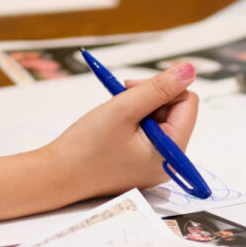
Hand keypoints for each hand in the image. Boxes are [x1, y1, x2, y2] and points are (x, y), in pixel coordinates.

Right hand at [44, 63, 199, 196]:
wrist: (57, 176)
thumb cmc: (86, 147)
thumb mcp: (124, 109)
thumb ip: (159, 88)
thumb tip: (189, 70)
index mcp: (172, 153)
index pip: (187, 103)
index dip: (163, 88)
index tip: (131, 89)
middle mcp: (170, 163)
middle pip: (176, 111)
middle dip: (150, 99)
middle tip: (120, 101)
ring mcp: (156, 165)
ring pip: (161, 119)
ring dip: (140, 109)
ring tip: (115, 117)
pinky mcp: (143, 164)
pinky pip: (150, 133)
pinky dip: (134, 122)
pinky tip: (115, 126)